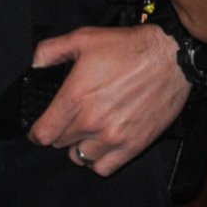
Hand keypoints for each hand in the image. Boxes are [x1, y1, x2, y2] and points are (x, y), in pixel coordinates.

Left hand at [26, 25, 190, 175]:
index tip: (40, 129)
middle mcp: (91, 121)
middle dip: (62, 132)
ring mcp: (113, 137)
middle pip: (60, 144)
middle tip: (71, 120)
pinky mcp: (133, 145)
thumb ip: (51, 50)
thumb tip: (35, 65)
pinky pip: (104, 168)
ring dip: (80, 146)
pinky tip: (102, 145)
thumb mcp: (84, 38)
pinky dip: (99, 160)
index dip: (37, 132)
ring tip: (88, 132)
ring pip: (79, 158)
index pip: (43, 133)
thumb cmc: (130, 47)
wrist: (171, 57)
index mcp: (75, 97)